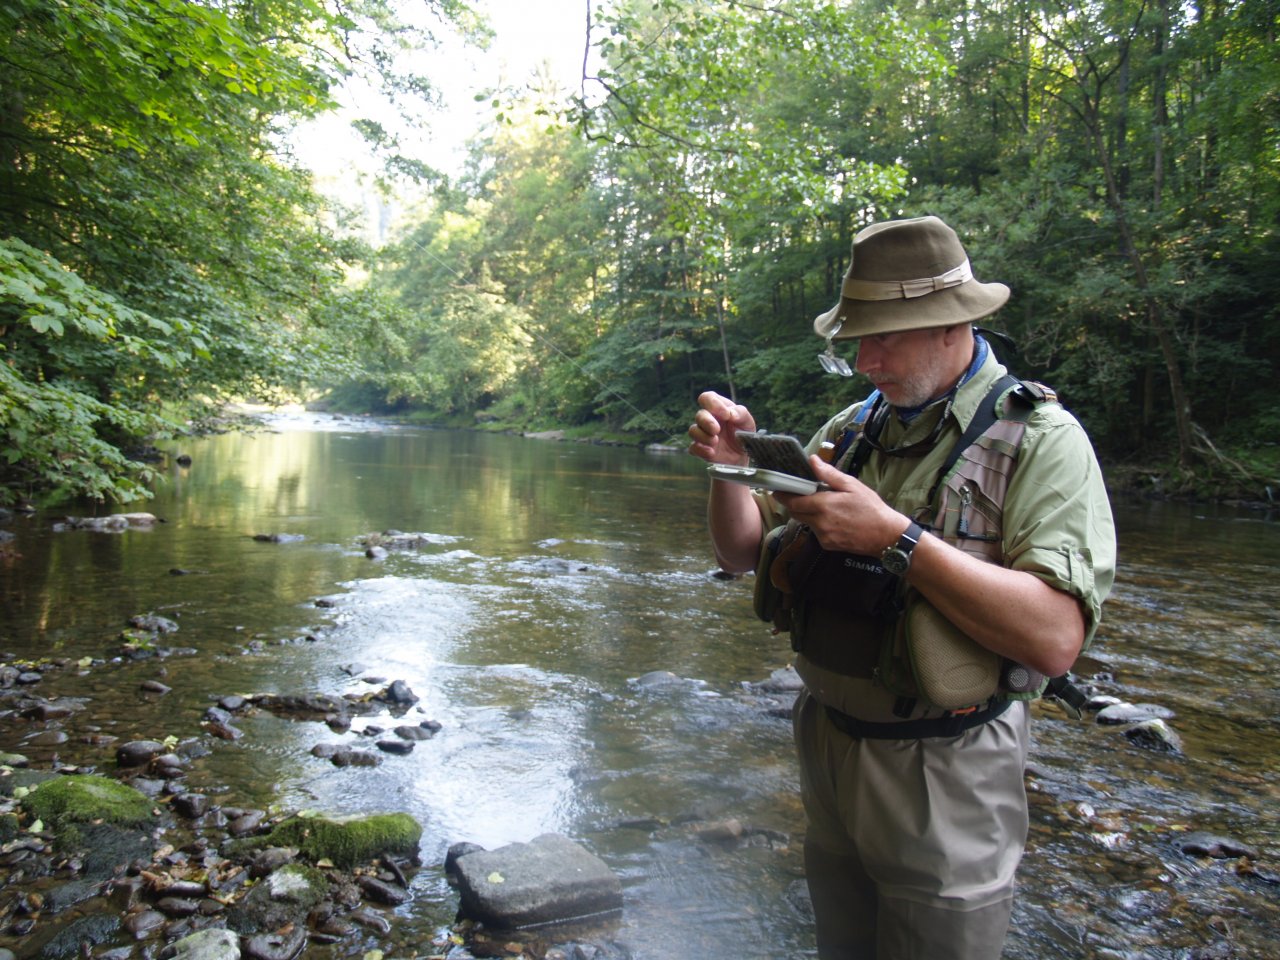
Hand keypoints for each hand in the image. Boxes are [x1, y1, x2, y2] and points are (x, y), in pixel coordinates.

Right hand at [687, 391, 756, 465]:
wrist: (743, 454)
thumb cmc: (743, 433)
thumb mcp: (747, 421)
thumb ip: (741, 413)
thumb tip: (731, 413)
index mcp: (717, 408)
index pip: (707, 398)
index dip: (712, 403)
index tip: (726, 414)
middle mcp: (708, 419)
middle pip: (699, 415)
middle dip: (707, 422)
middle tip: (717, 429)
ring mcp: (702, 434)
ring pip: (693, 431)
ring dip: (703, 436)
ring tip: (715, 442)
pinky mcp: (700, 449)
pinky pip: (693, 448)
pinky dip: (701, 450)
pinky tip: (712, 452)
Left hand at [775, 457, 909, 554]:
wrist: (886, 536)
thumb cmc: (871, 508)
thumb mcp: (852, 485)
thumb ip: (829, 474)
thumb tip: (812, 461)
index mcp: (824, 505)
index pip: (793, 501)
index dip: (783, 495)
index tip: (777, 488)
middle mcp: (820, 523)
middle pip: (795, 512)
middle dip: (793, 503)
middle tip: (797, 493)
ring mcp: (823, 536)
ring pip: (805, 522)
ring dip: (807, 513)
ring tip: (822, 504)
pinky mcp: (827, 545)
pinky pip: (815, 532)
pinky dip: (818, 524)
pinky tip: (832, 519)